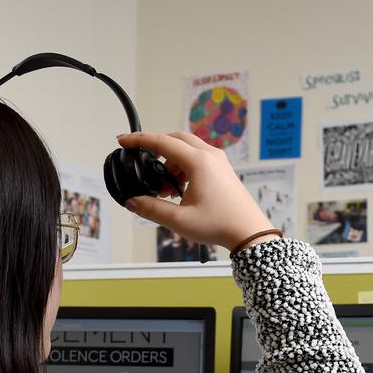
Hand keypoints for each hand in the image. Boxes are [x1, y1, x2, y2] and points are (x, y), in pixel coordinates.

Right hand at [117, 132, 277, 250]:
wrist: (249, 232)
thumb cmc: (221, 224)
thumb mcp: (180, 219)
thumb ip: (152, 209)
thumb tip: (133, 202)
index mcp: (199, 162)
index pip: (162, 141)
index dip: (139, 140)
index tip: (123, 140)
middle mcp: (210, 156)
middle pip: (176, 139)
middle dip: (156, 149)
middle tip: (142, 162)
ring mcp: (218, 162)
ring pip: (187, 150)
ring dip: (170, 162)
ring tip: (163, 189)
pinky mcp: (222, 170)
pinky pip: (197, 159)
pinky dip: (182, 168)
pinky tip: (177, 189)